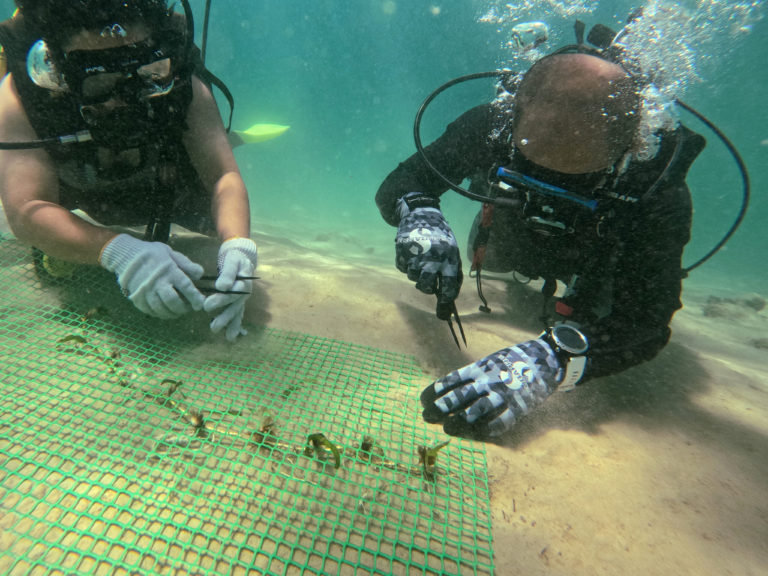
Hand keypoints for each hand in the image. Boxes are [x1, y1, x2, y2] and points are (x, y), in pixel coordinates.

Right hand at [100, 233, 204, 318]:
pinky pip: (150, 311)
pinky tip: (164, 311)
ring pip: (161, 309)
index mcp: (169, 271)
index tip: (200, 304)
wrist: (124, 254)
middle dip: (183, 308)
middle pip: (173, 302)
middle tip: (188, 308)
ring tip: (177, 311)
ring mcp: (146, 291)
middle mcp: (158, 283)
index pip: (186, 287)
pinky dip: (159, 313)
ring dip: (172, 313)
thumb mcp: (170, 253)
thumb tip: (200, 274)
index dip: (195, 298)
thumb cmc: (150, 253)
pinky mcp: (137, 298)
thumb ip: (186, 264)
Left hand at [203, 237, 257, 340]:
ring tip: (221, 333)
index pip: (233, 291)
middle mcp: (245, 292)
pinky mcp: (239, 303)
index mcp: (244, 281)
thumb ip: (228, 272)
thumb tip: (222, 286)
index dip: (222, 298)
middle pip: (234, 304)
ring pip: (236, 312)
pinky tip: (230, 337)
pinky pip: (238, 315)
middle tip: (212, 324)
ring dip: (229, 323)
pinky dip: (235, 326)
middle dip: (224, 315)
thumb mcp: (232, 260)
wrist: (241, 259)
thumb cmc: (235, 259)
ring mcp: (243, 299)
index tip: (207, 305)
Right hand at [395, 192, 461, 303]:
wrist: (421, 214)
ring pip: (413, 278)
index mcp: (448, 259)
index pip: (448, 287)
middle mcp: (431, 259)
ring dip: (416, 273)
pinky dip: (407, 264)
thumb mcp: (453, 252)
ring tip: (421, 260)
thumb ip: (452, 273)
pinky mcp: (401, 252)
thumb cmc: (441, 237)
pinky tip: (412, 253)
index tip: (443, 309)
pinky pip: (403, 268)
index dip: (446, 301)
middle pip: (426, 287)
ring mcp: (414, 256)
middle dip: (427, 288)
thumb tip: (449, 298)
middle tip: (429, 284)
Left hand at [420, 338, 560, 438]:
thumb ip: (472, 375)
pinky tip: (476, 434)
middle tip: (426, 416)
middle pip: (460, 396)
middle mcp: (489, 380)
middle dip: (441, 407)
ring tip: (447, 427)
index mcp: (480, 367)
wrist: (545, 357)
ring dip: (460, 420)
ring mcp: (504, 394)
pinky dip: (487, 430)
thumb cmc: (511, 361)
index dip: (435, 391)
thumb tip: (448, 390)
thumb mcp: (489, 361)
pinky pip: (501, 422)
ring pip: (477, 410)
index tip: (422, 400)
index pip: (451, 380)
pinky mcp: (519, 407)